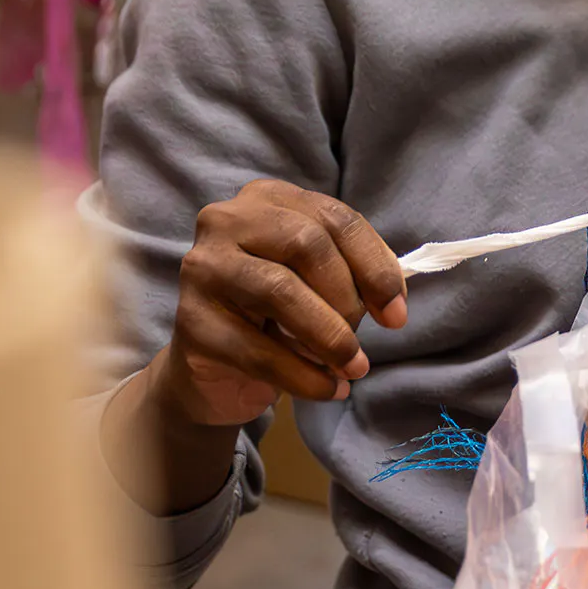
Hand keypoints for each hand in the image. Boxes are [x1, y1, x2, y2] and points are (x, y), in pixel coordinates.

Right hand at [153, 181, 407, 429]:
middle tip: (362, 342)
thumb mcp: (319, 285)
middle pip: (306, 243)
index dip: (375, 266)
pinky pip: (257, 348)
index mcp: (268, 198)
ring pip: (279, 290)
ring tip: (352, 369)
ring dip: (329, 337)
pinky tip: (327, 389)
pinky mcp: (190, 319)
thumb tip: (393, 304)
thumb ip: (354, 278)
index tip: (397, 314)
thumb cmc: (276, 317)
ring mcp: (203, 266)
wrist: (217, 370)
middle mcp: (228, 220)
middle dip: (347, 299)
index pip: (336, 218)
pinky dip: (303, 376)